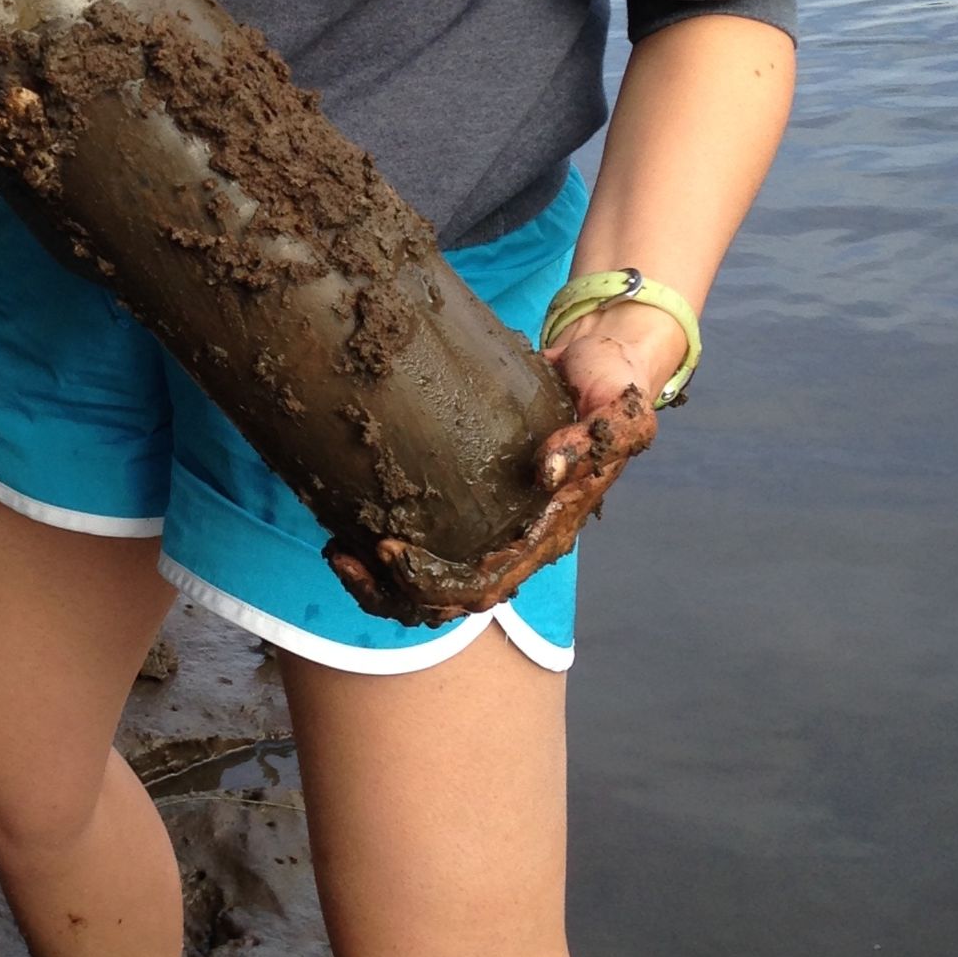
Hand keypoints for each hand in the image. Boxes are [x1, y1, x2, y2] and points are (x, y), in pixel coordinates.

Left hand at [323, 299, 675, 625]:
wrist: (602, 359)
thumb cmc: (611, 382)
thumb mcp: (620, 406)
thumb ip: (594, 437)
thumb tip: (545, 473)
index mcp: (551, 529)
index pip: (489, 582)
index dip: (437, 581)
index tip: (389, 550)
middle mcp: (521, 537)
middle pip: (453, 596)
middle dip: (394, 590)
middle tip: (345, 557)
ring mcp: (497, 523)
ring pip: (436, 581)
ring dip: (383, 582)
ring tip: (337, 554)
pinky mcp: (474, 498)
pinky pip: (431, 541)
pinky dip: (385, 548)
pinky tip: (350, 524)